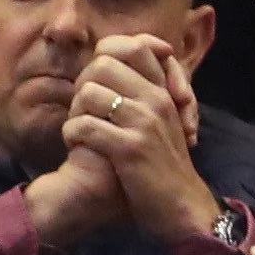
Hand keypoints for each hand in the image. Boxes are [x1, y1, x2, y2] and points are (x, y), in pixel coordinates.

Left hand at [58, 35, 222, 245]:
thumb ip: (144, 94)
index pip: (134, 45)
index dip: (108, 53)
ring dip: (76, 112)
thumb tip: (109, 65)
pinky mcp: (129, 147)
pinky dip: (72, 135)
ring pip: (89, 92)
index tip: (101, 78)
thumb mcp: (163, 122)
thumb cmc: (164, 166)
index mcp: (163, 91)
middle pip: (102, 64)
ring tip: (81, 131)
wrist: (182, 208)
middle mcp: (156, 99)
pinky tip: (77, 147)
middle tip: (86, 110)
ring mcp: (144, 121)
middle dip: (85, 85)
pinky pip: (83, 125)